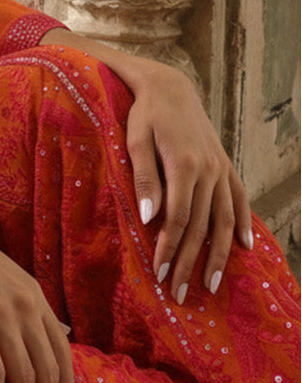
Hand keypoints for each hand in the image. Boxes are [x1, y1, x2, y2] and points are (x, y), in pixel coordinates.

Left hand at [124, 62, 252, 302]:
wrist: (170, 87)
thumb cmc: (145, 114)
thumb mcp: (135, 140)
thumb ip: (144, 179)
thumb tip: (148, 218)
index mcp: (184, 166)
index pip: (179, 219)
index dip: (169, 249)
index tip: (159, 274)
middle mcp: (209, 171)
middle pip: (201, 227)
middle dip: (189, 263)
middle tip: (178, 294)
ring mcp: (221, 170)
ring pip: (224, 220)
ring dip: (219, 256)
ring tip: (213, 286)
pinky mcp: (225, 166)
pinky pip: (239, 200)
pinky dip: (243, 224)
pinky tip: (246, 248)